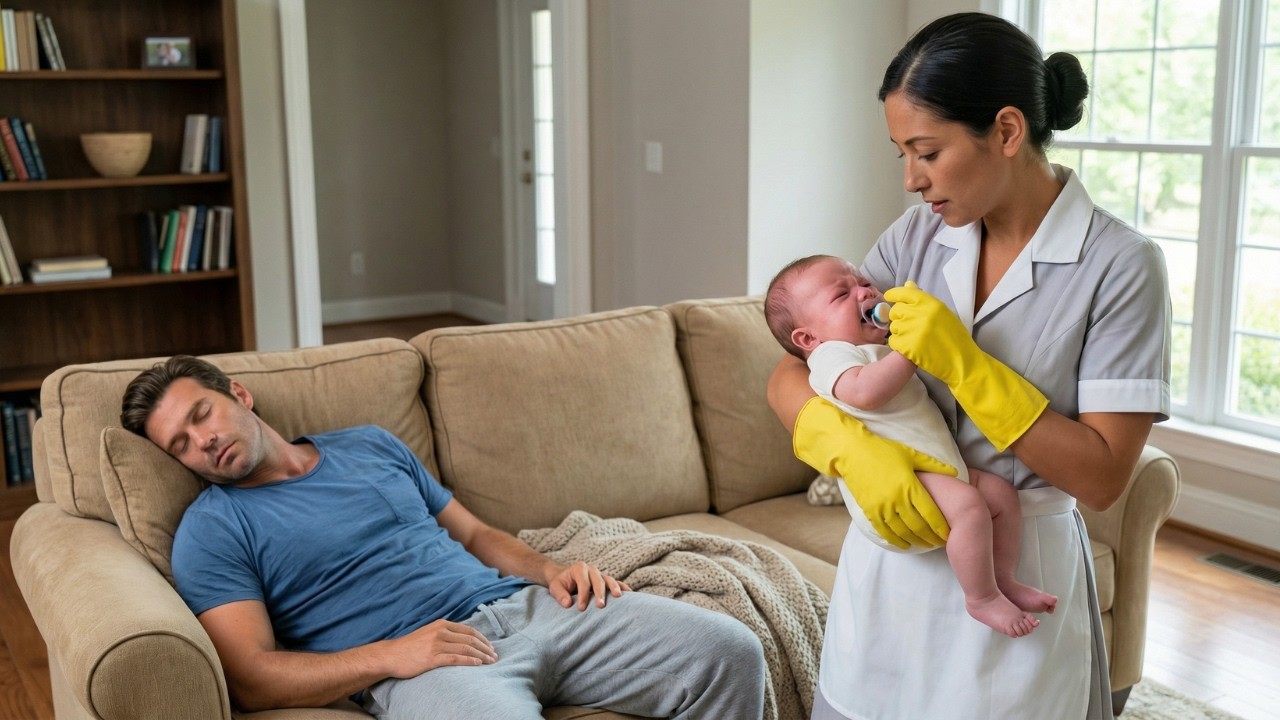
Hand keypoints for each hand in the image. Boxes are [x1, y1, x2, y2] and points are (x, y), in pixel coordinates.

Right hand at [383, 619, 497, 676]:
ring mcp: (436, 644)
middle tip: (494, 656)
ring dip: (481, 656)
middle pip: (470, 639)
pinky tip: (477, 665)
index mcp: (441, 624)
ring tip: (490, 662)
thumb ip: (444, 633)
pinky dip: (469, 661)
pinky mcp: (431, 658)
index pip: (468, 630)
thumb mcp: (428, 633)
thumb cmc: (410, 647)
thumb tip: (462, 638)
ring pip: (465, 649)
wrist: (390, 655)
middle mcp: (440, 632)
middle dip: (485, 648)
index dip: (482, 639)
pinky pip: (455, 659)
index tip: (490, 647)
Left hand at [547, 561, 630, 609]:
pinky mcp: (606, 580)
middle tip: (601, 605)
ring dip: (614, 588)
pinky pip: (616, 582)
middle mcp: (591, 569)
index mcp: (579, 568)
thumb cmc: (560, 583)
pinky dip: (623, 587)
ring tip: (618, 597)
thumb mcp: (555, 587)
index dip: (583, 595)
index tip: (582, 608)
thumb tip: (568, 603)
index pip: (583, 582)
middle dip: (600, 592)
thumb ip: (560, 594)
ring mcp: (600, 574)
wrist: (565, 577)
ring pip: (609, 579)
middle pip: (598, 580)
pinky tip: (630, 593)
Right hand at [793, 397, 950, 549]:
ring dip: (916, 541)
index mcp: (910, 485)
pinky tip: (905, 544)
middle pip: (919, 527)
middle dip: (932, 538)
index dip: (941, 527)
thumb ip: (934, 465)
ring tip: (926, 544)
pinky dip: (897, 541)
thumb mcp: (910, 454)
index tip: (949, 533)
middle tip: (940, 542)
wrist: (851, 451)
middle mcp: (897, 500)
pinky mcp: (870, 511)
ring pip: (903, 533)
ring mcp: (882, 507)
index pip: (931, 514)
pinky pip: (885, 533)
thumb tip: (956, 473)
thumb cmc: (883, 450)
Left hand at [885, 281, 1048, 451]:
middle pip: (896, 310)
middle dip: (898, 316)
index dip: (894, 294)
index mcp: (932, 304)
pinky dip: (898, 345)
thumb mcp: (944, 314)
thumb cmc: (955, 338)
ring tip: (913, 338)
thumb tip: (908, 285)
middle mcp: (921, 315)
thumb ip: (925, 301)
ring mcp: (914, 331)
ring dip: (899, 331)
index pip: (905, 293)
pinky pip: (894, 341)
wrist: (963, 362)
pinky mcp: (909, 347)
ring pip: (894, 326)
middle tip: (908, 325)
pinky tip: (910, 347)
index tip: (889, 297)